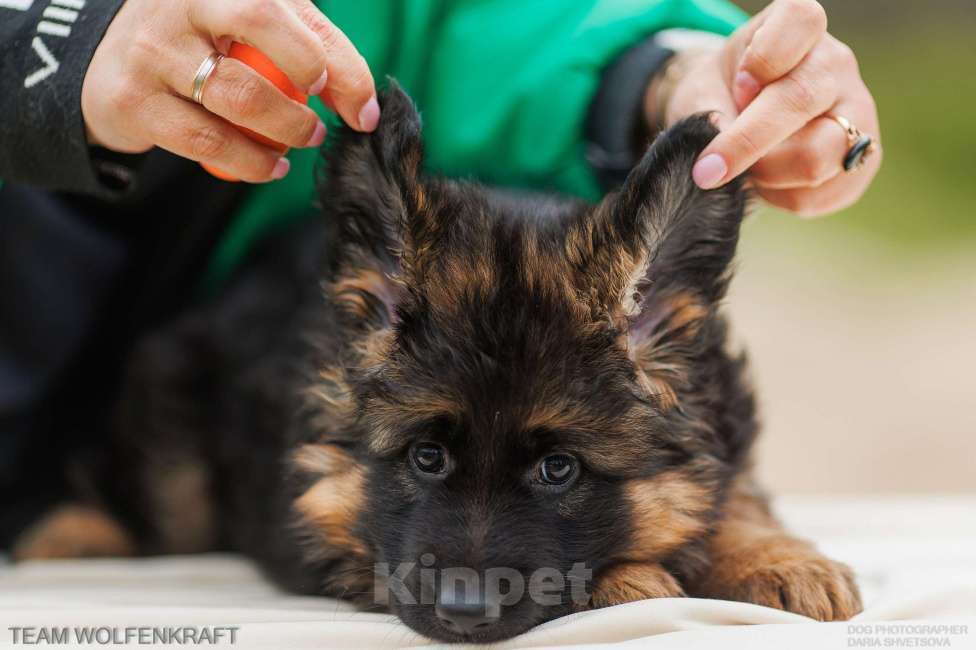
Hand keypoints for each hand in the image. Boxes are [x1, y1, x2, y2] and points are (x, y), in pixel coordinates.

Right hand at [81, 0, 377, 182]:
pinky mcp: (133, 100)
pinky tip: (270, 166)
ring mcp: (151, 49)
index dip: (328, 59)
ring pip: (238, 97)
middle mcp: (181, 1)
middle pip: (259, 27)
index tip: (344, 99)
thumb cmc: (210, 39)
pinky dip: (251, 163)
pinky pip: (207, 142)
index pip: (281, 8)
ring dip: (283, 135)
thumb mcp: (264, 26)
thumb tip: (367, 112)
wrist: (112, 60)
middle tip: (318, 129)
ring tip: (296, 147)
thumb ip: (321, 52)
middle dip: (306, 82)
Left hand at [654, 0, 880, 216]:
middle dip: (746, 143)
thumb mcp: (702, 91)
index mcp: (800, 28)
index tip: (736, 89)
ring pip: (816, 158)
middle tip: (707, 171)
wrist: (738, 120)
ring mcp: (858, 112)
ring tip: (749, 168)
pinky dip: (784, 198)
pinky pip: (822, 193)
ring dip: (767, 175)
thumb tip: (722, 162)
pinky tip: (771, 182)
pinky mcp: (862, 160)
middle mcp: (836, 64)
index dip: (762, 61)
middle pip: (801, 101)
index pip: (798, 24)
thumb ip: (707, 115)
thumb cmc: (719, 96)